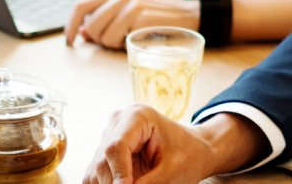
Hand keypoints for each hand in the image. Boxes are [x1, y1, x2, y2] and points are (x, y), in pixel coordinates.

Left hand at [64, 0, 198, 48]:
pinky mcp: (140, 17)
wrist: (184, 17)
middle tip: (112, 43)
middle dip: (97, 40)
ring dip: (111, 45)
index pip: (81, 5)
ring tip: (126, 40)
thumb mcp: (125, 16)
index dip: (71, 24)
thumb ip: (103, 22)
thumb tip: (81, 34)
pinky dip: (123, 46)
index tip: (70, 41)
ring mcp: (130, 5)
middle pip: (91, 25)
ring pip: (103, 35)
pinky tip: (135, 40)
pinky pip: (118, 40)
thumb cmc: (152, 20)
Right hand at [84, 106, 248, 183]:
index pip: (115, 147)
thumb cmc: (189, 156)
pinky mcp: (106, 151)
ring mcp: (110, 135)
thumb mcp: (173, 172)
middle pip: (102, 160)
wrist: (195, 150)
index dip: (118, 175)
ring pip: (96, 170)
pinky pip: (96, 175)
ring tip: (138, 182)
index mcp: (137, 115)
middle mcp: (118, 122)